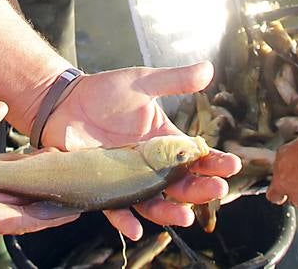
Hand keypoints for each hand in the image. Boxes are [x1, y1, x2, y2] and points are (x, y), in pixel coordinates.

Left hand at [42, 63, 241, 239]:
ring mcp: (128, 180)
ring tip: (186, 216)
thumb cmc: (105, 92)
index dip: (215, 162)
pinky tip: (136, 229)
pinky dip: (126, 220)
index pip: (196, 156)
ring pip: (154, 202)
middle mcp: (150, 166)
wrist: (65, 102)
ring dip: (170, 212)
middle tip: (218, 189)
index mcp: (164, 142)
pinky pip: (116, 209)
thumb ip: (174, 80)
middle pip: (181, 184)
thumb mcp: (142, 82)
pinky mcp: (103, 188)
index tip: (232, 165)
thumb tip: (209, 69)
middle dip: (201, 189)